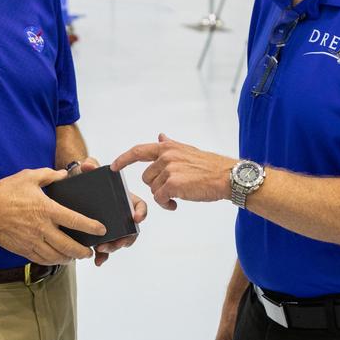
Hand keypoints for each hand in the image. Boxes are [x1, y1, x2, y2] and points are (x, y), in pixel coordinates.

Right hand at [0, 168, 105, 264]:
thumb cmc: (5, 191)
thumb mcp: (29, 176)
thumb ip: (49, 175)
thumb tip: (64, 173)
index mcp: (46, 209)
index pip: (75, 221)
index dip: (91, 227)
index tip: (101, 230)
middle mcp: (41, 228)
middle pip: (69, 245)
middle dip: (83, 251)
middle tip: (89, 251)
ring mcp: (31, 241)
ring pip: (56, 256)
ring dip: (69, 258)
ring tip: (75, 256)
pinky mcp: (22, 249)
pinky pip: (41, 260)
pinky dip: (53, 261)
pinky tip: (58, 259)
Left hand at [71, 157, 146, 266]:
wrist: (72, 190)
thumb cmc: (85, 178)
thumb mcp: (87, 169)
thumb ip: (89, 164)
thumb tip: (88, 164)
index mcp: (124, 199)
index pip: (140, 206)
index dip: (141, 213)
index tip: (136, 219)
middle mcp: (121, 215)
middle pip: (131, 230)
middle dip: (125, 239)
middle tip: (115, 243)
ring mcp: (112, 227)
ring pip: (119, 242)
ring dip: (113, 249)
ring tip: (102, 251)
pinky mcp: (101, 236)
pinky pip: (106, 250)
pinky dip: (103, 257)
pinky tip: (97, 261)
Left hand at [112, 133, 231, 209]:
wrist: (227, 177)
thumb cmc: (210, 166)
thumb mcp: (187, 150)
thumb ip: (170, 144)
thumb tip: (160, 135)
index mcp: (168, 147)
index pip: (138, 151)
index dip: (123, 159)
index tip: (112, 166)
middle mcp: (166, 156)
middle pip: (147, 177)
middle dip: (157, 186)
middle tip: (173, 190)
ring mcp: (169, 169)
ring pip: (153, 189)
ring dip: (163, 196)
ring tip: (178, 196)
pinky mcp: (173, 184)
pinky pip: (160, 199)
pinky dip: (166, 204)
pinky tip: (177, 204)